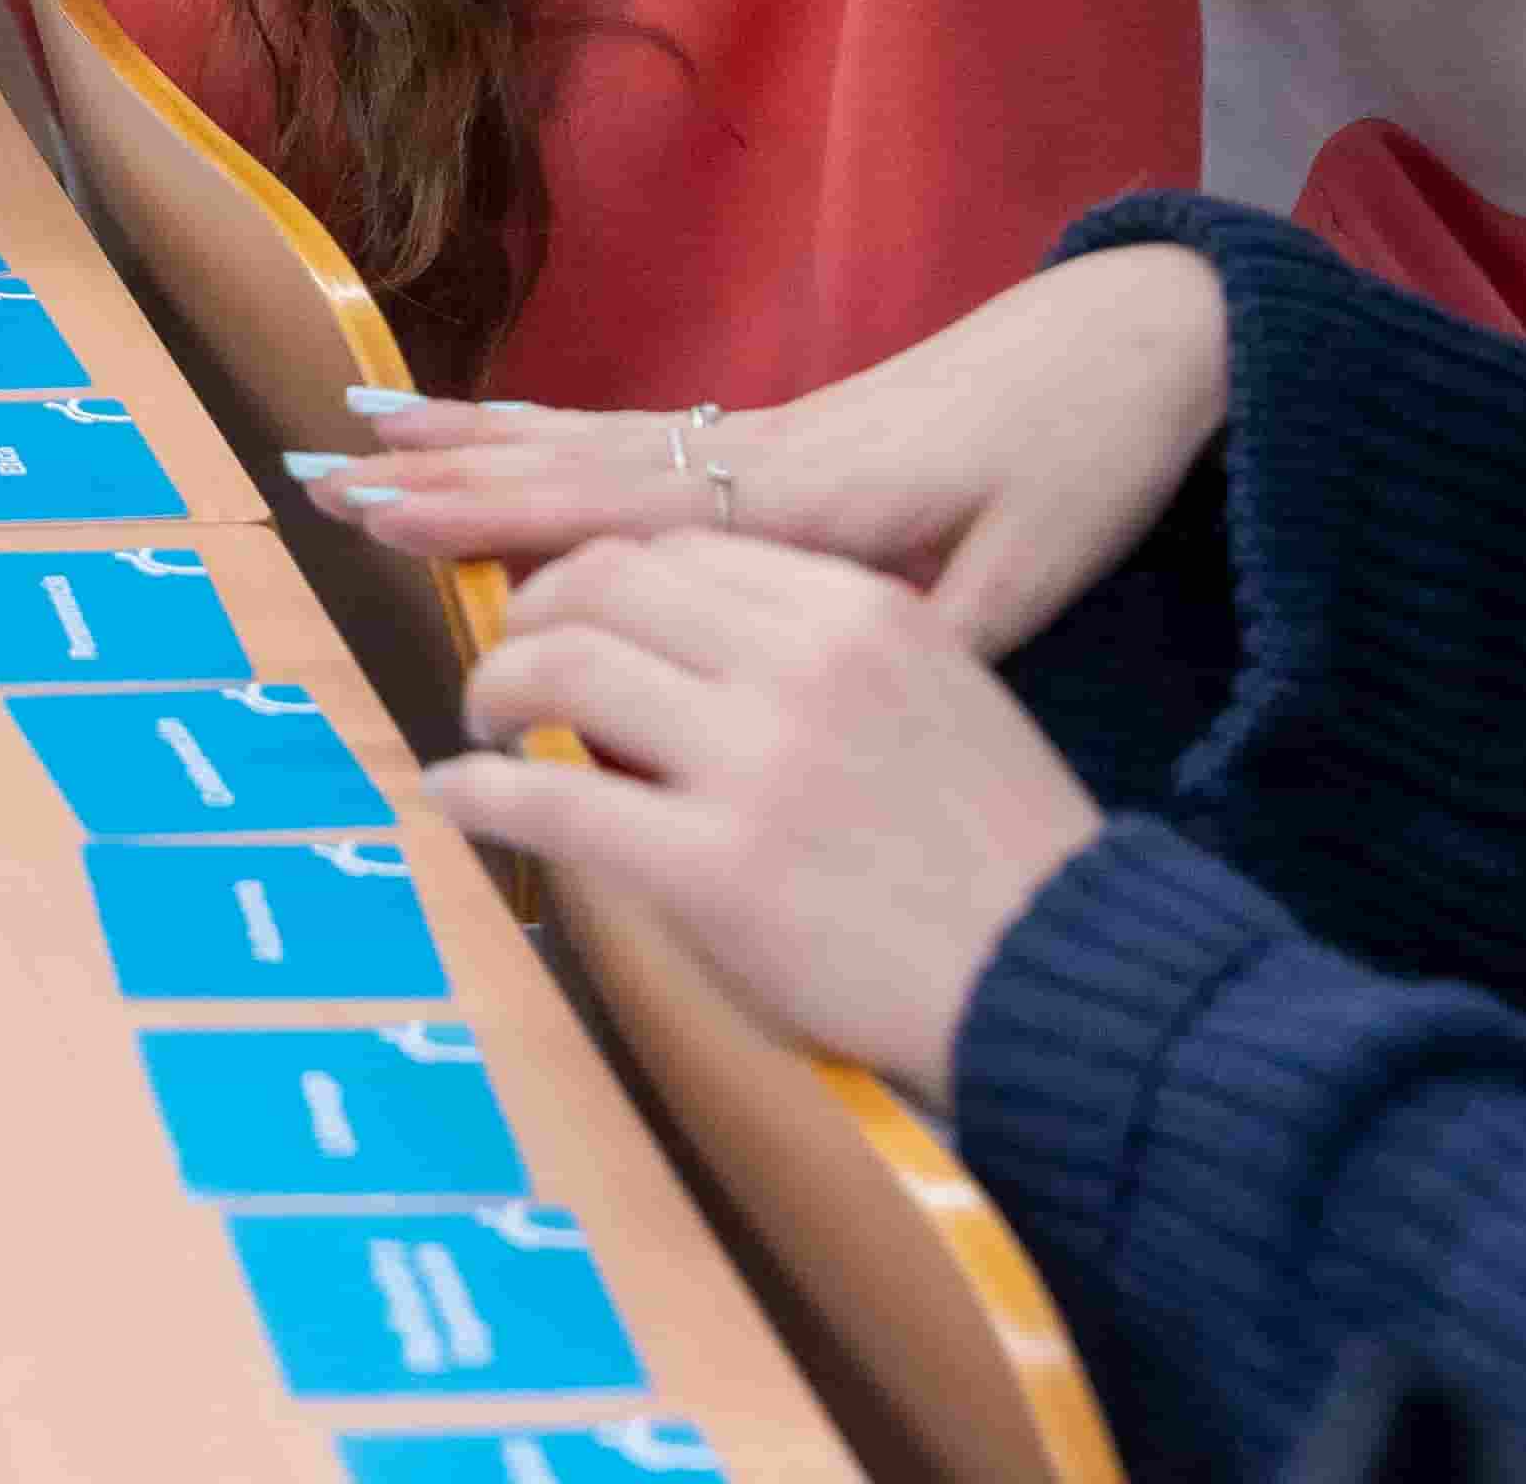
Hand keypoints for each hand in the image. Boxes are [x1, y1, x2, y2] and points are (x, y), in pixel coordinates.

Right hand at [318, 245, 1227, 656]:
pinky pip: (632, 434)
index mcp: (807, 501)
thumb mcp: (1025, 580)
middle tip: (319, 479)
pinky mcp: (783, 432)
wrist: (1133, 348)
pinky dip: (546, 430)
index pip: (617, 516)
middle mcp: (759, 454)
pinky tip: (496, 437)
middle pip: (570, 465)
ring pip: (586, 437)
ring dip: (470, 440)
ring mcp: (763, 434)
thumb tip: (797, 690)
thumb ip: (906, 636)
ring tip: (360, 428)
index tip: (387, 521)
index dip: (497, 522)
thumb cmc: (1082, 465)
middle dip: (440, 480)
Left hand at [432, 531, 1100, 1098]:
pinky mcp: (717, 870)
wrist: (1064, 978)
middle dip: (530, 612)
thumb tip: (690, 651)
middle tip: (510, 665)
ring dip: (496, 688)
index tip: (568, 612)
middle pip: (602, 580)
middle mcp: (803, 660)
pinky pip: (555, 801)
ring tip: (487, 724)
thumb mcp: (937, 694)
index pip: (677, 547)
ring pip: (562, 665)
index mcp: (858, 608)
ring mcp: (757, 762)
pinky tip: (461, 797)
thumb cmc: (1003, 856)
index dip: (598, 575)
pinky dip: (484, 791)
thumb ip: (822, 655)